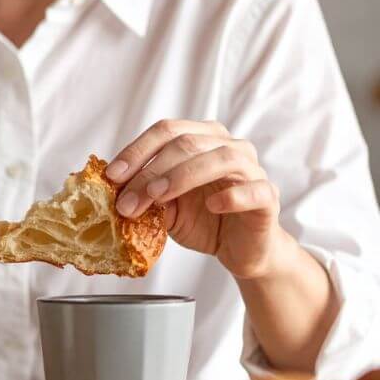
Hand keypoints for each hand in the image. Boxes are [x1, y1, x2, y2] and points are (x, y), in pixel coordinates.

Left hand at [106, 119, 284, 279]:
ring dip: (182, 177)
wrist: (239, 249)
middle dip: (150, 172)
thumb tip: (112, 191)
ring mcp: (252, 169)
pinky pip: (253, 190)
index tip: (112, 176)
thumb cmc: (203, 220)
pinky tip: (212, 205)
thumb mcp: (165, 207)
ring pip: (221, 158)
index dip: (137, 150)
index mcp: (203, 139)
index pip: (167, 130)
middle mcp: (228, 146)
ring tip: (156, 197)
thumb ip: (145, 194)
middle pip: (187, 143)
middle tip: (126, 202)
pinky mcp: (267, 197)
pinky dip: (232, 196)